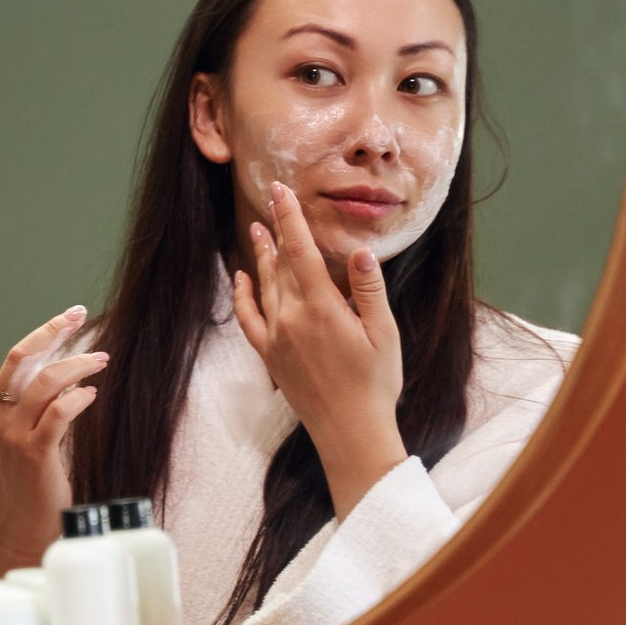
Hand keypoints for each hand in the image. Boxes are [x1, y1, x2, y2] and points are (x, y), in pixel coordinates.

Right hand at [0, 286, 107, 573]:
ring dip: (79, 364)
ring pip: (46, 381)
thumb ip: (15, 398)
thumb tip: (41, 357)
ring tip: (101, 359)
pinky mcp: (36, 454)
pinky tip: (92, 394)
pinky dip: (79, 397)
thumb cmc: (23, 476)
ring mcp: (12, 437)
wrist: (24, 526)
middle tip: (78, 313)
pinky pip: (61, 412)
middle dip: (51, 330)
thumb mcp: (7, 433)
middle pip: (19, 358)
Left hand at [232, 181, 407, 516]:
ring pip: (264, 286)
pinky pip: (249, 317)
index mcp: (322, 309)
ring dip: (261, 256)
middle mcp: (291, 319)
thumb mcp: (383, 334)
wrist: (349, 432)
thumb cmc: (375, 384)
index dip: (289, 219)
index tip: (281, 191)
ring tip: (256, 229)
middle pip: (280, 264)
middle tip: (271, 201)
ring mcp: (276, 337)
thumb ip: (369, 291)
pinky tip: (242, 278)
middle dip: (276, 231)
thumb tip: (360, 251)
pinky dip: (243, 294)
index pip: (300, 252)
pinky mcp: (269, 355)